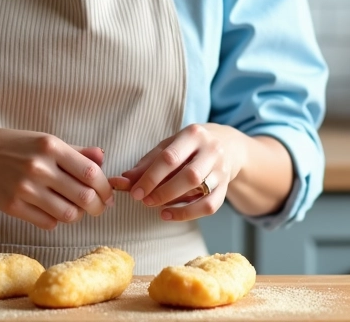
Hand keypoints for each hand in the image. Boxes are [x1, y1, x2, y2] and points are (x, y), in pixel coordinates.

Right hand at [0, 127, 114, 229]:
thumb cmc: (15, 145)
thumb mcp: (45, 140)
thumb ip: (75, 151)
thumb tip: (102, 158)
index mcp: (51, 147)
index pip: (90, 173)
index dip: (105, 188)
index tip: (108, 194)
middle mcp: (39, 167)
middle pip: (84, 197)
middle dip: (98, 207)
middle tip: (99, 208)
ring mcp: (25, 188)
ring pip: (68, 214)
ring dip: (78, 215)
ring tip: (76, 210)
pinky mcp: (13, 206)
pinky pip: (47, 222)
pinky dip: (56, 220)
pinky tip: (54, 211)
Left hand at [117, 124, 245, 221]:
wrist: (228, 145)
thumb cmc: (189, 146)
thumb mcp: (169, 146)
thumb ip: (146, 163)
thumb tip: (122, 181)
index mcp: (193, 134)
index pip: (170, 157)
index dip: (151, 177)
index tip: (135, 192)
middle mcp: (211, 150)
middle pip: (189, 175)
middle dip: (163, 191)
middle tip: (145, 201)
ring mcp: (221, 169)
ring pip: (201, 189)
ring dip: (175, 202)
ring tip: (157, 209)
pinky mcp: (225, 186)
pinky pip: (210, 205)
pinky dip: (188, 213)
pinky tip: (169, 215)